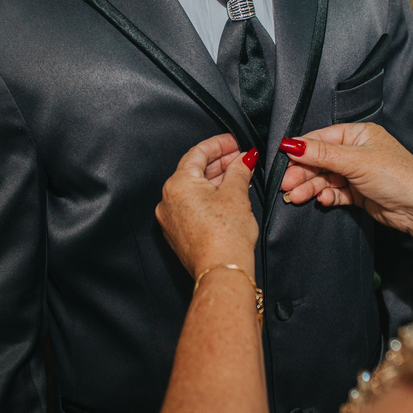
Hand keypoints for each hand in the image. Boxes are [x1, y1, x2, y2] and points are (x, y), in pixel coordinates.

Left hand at [155, 134, 258, 277]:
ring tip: (239, 175)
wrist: (222, 272)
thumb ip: (239, 170)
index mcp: (177, 184)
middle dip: (219, 162)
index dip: (219, 144)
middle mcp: (168, 200)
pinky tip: (228, 196)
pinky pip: (193, 206)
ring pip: (194, 189)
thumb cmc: (226, 237)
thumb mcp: (236, 193)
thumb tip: (243, 159)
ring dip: (216, 180)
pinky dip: (209, 197)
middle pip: (194, 171)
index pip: (197, 153)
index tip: (233, 141)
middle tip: (240, 157)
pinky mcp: (179, 233)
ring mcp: (171, 218)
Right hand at [279, 123, 412, 243]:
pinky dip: (327, 196)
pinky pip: (335, 193)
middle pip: (320, 160)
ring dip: (310, 187)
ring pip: (325, 178)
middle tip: (286, 185)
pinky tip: (322, 200)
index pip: (321, 139)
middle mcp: (357, 152)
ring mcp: (358, 173)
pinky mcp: (359, 193)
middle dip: (302, 172)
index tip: (282, 159)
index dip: (301, 149)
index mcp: (359, 135)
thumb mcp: (355, 161)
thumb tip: (292, 143)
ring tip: (297, 197)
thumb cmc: (398, 177)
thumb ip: (322, 153)